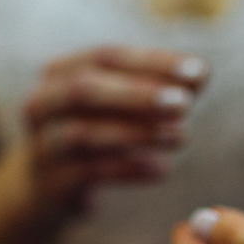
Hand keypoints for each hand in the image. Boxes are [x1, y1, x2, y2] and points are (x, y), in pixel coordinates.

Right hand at [21, 46, 208, 214]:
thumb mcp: (115, 103)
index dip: (154, 63)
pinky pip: (90, 172)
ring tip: (181, 136)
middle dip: (138, 95)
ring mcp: (43, 143)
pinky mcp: (52, 182)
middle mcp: (43, 102)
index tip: (199, 72)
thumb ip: (156, 86)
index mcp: (61, 71)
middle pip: (85, 90)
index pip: (107, 56)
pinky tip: (162, 168)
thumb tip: (200, 73)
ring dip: (139, 133)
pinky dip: (129, 168)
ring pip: (86, 134)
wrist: (43, 186)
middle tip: (185, 104)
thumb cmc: (93, 130)